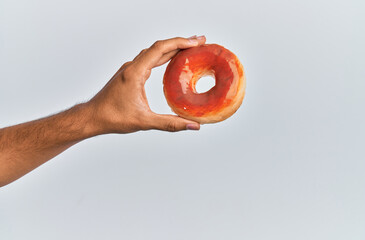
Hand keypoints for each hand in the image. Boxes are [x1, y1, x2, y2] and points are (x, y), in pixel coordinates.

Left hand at [88, 36, 205, 133]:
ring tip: (189, 48)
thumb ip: (170, 124)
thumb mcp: (144, 121)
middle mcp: (132, 67)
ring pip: (153, 52)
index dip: (180, 43)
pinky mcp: (129, 75)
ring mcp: (130, 69)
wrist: (92, 117)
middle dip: (180, 43)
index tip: (196, 42)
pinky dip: (162, 56)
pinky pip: (148, 59)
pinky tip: (169, 61)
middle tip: (199, 42)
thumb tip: (193, 126)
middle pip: (159, 47)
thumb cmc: (112, 117)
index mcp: (135, 72)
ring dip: (171, 48)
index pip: (160, 49)